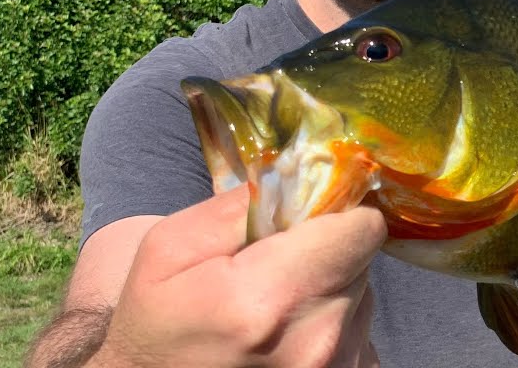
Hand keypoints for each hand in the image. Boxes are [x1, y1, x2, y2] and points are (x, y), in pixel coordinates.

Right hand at [92, 185, 386, 367]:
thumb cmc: (155, 327)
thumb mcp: (168, 252)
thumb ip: (235, 208)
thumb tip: (293, 177)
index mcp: (270, 299)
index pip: (361, 230)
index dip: (338, 214)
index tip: (309, 219)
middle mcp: (317, 339)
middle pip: (361, 261)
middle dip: (326, 252)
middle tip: (279, 267)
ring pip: (362, 297)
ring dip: (329, 291)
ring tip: (278, 309)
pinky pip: (361, 334)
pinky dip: (333, 328)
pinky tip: (289, 338)